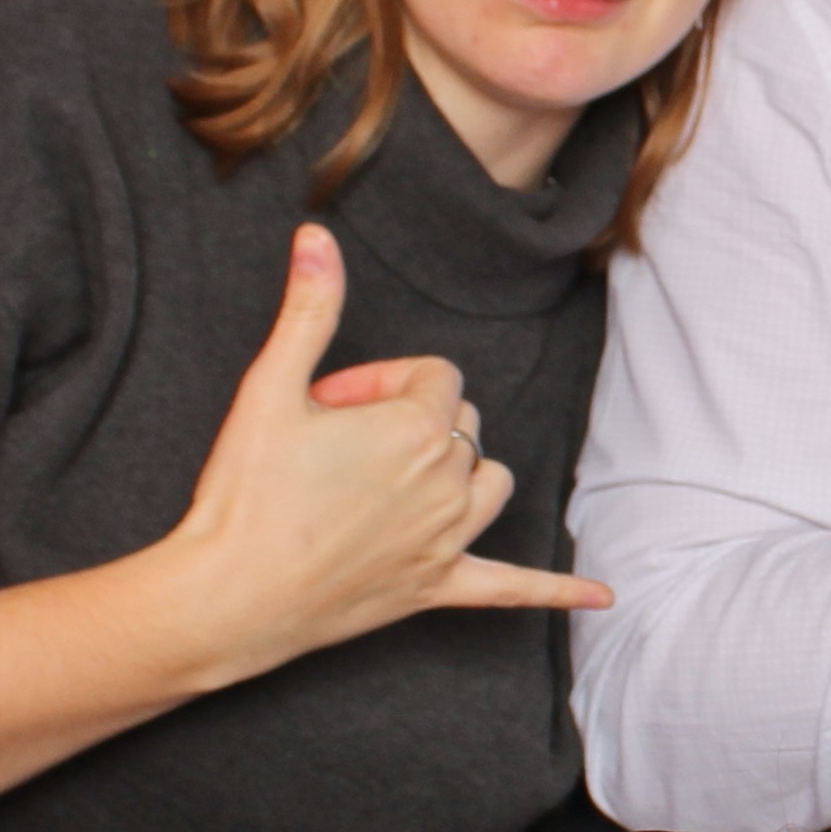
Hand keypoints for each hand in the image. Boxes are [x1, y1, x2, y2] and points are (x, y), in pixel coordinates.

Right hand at [149, 224, 614, 687]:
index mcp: (417, 426)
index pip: (434, 375)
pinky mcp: (437, 587)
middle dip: (407, 421)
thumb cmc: (246, 492)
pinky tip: (602, 595)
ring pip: (490, 481)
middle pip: (462, 423)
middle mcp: (447, 481)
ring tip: (398, 477)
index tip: (329, 402)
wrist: (229, 595)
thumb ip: (309, 308)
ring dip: (459, 470)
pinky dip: (558, 588)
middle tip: (334, 444)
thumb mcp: (270, 387)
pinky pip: (512, 588)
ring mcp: (447, 538)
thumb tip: (317, 236)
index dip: (380, 381)